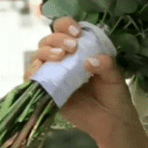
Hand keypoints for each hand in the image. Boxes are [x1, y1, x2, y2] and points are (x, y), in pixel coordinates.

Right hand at [26, 17, 134, 144]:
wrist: (112, 121)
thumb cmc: (114, 95)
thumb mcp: (115, 76)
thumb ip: (106, 65)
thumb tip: (90, 60)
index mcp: (79, 51)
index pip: (65, 30)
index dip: (66, 26)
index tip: (77, 32)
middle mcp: (63, 60)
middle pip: (48, 41)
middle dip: (57, 39)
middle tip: (73, 47)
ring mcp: (53, 75)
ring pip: (38, 56)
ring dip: (46, 52)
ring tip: (61, 56)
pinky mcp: (47, 91)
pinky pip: (32, 79)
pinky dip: (32, 72)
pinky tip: (41, 70)